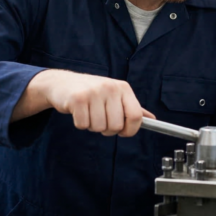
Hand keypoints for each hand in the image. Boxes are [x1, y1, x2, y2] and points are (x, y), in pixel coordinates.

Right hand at [29, 69, 153, 136]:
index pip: (136, 116)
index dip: (130, 130)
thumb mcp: (114, 95)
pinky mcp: (77, 99)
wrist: (62, 83)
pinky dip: (80, 124)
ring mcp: (93, 92)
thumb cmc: (92, 92)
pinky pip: (83, 125)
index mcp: (123, 87)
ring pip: (99, 128)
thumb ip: (132, 108)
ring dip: (92, 126)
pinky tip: (78, 112)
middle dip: (107, 129)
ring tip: (88, 113)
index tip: (122, 131)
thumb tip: (152, 119)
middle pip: (116, 126)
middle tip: (99, 118)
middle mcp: (110, 88)